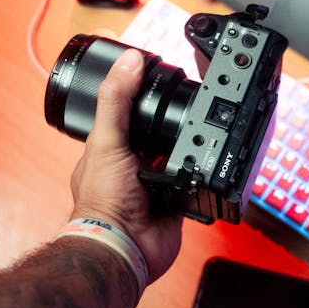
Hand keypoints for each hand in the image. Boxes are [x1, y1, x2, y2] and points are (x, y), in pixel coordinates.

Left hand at [68, 47, 181, 282]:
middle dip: (170, 124)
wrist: (124, 247)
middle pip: (157, 133)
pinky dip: (200, 174)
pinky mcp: (177, 202)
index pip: (128, 112)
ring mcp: (155, 184)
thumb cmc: (103, 201)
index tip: (157, 75)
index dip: (141, 95)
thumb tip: (129, 60)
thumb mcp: (106, 140)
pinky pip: (195, 182)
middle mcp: (132, 165)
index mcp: (111, 148)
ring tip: (198, 134)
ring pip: (178, 156)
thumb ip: (115, 100)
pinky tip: (205, 164)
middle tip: (187, 105)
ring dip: (186, 149)